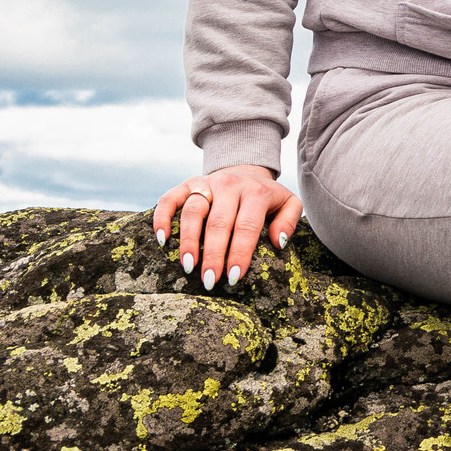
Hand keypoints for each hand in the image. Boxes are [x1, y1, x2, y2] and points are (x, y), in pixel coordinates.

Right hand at [149, 165, 301, 289]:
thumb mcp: (288, 204)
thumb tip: (278, 242)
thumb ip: (289, 221)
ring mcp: (206, 183)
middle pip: (218, 223)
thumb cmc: (267, 197)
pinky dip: (162, 218)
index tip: (233, 277)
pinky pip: (169, 199)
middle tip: (209, 281)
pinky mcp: (187, 184)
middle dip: (213, 255)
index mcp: (256, 192)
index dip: (240, 253)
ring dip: (188, 241)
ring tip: (188, 267)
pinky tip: (162, 241)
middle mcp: (229, 185)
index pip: (247, 226)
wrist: (246, 169)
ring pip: (193, 212)